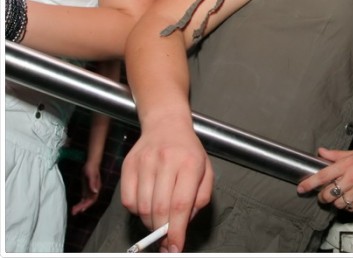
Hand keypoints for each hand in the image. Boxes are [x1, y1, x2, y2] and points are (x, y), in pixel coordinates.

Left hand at [71, 158, 101, 214]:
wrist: (91, 163)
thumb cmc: (92, 168)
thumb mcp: (92, 175)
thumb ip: (93, 183)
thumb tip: (95, 192)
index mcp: (96, 188)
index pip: (92, 199)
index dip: (87, 205)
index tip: (81, 210)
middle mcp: (94, 190)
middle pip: (88, 201)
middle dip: (81, 207)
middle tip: (73, 212)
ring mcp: (90, 190)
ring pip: (86, 200)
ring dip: (80, 206)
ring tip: (73, 211)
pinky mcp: (86, 188)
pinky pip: (84, 197)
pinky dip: (80, 202)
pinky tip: (76, 205)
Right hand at [120, 117, 213, 252]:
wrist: (166, 125)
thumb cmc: (188, 152)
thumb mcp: (206, 171)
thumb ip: (200, 198)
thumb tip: (185, 222)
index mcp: (190, 164)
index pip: (180, 204)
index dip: (177, 230)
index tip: (175, 247)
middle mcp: (166, 162)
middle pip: (159, 208)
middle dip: (162, 230)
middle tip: (166, 238)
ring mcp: (145, 162)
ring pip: (142, 207)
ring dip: (150, 222)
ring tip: (158, 219)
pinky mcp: (128, 165)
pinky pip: (127, 200)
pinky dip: (136, 211)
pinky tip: (146, 204)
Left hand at [296, 148, 352, 211]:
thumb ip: (337, 154)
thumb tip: (322, 152)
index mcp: (347, 165)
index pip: (322, 175)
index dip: (309, 183)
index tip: (301, 188)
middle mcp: (351, 179)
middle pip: (327, 193)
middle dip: (322, 196)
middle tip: (324, 194)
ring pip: (337, 203)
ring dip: (335, 201)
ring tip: (339, 196)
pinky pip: (350, 208)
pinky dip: (347, 206)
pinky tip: (350, 200)